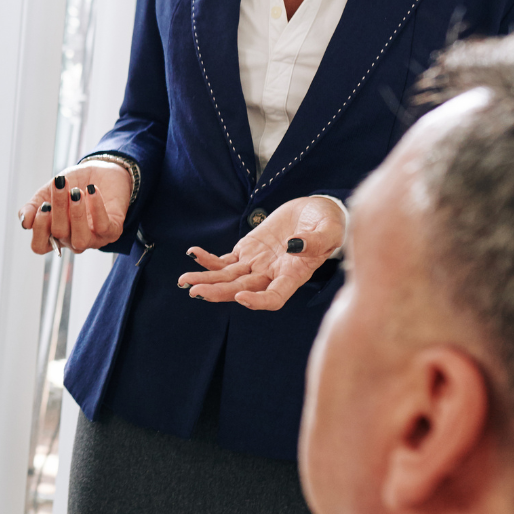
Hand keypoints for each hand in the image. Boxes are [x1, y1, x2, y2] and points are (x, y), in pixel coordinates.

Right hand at [17, 161, 131, 253]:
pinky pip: (103, 227)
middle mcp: (72, 241)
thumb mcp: (47, 192)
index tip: (44, 205)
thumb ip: (33, 206)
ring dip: (76, 215)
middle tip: (60, 185)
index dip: (39, 229)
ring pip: (80, 239)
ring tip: (76, 192)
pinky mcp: (112, 231)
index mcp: (54, 234)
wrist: (101, 171)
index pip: (39, 246)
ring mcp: (93, 239)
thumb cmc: (73, 184)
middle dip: (58, 208)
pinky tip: (92, 190)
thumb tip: (24, 223)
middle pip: (59, 235)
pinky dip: (96, 208)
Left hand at [177, 195, 344, 309]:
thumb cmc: (329, 224)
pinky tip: (193, 254)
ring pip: (228, 277)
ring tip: (183, 281)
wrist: (316, 211)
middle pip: (242, 288)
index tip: (242, 297)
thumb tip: (295, 246)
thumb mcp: (330, 229)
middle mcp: (272, 274)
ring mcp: (257, 264)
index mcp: (294, 275)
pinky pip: (224, 260)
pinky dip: (208, 260)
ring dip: (206, 280)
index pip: (275, 297)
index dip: (259, 301)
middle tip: (196, 292)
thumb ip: (316, 240)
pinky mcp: (247, 251)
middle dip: (219, 292)